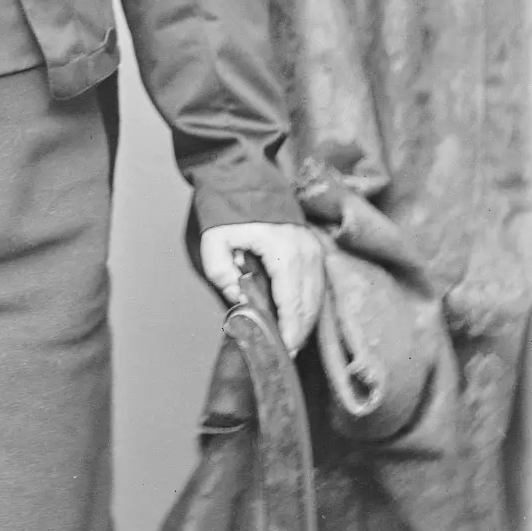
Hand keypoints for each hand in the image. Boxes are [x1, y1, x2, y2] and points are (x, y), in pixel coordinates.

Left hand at [198, 221, 324, 355]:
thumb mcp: (214, 242)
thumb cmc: (227, 210)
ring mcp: (313, 247)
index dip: (289, 331)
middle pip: (309, 304)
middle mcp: (305, 250)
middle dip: (298, 332)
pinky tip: (296, 317)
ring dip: (305, 320)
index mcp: (283, 251)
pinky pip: (317, 283)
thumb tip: (240, 301)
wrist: (240, 177)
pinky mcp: (313, 246)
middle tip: (284, 353)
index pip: (292, 303)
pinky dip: (308, 304)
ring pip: (317, 296)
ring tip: (290, 340)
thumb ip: (222, 275)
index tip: (282, 352)